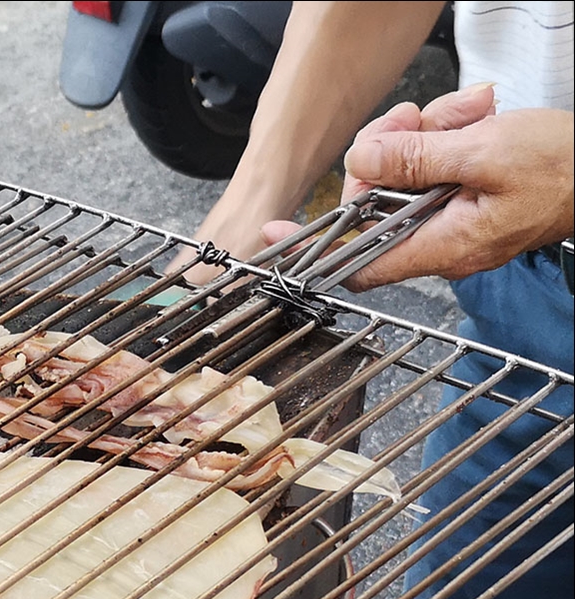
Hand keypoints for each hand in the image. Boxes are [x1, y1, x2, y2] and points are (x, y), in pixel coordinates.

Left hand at [261, 85, 573, 290]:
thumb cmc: (564, 170)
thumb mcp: (483, 154)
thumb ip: (416, 161)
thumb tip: (360, 164)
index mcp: (440, 245)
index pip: (356, 262)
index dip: (313, 248)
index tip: (274, 235)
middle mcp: (439, 240)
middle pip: (375, 199)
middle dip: (387, 150)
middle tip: (415, 121)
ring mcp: (449, 218)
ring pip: (403, 172)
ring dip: (426, 132)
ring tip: (465, 114)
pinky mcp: (461, 196)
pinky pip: (431, 165)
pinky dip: (445, 134)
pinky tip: (471, 117)